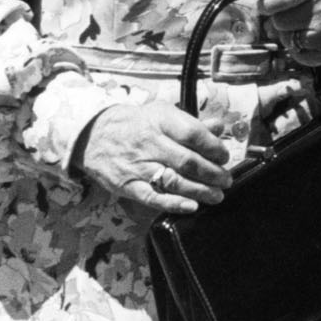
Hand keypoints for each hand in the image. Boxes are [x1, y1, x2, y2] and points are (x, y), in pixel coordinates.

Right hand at [77, 101, 232, 213]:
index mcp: (161, 121)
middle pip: (187, 161)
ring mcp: (137, 166)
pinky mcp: (127, 185)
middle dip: (212, 173)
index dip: (214, 147)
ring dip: (199, 191)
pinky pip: (152, 197)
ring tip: (217, 195)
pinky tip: (191, 206)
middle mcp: (150, 143)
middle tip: (226, 180)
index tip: (224, 156)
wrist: (94, 135)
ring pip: (173, 181)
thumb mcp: (163, 114)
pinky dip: (173, 204)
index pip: (193, 134)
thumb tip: (219, 127)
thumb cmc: (137, 124)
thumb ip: (192, 123)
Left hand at [253, 0, 320, 68]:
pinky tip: (313, 39)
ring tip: (307, 26)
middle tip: (297, 14)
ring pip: (286, 39)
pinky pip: (297, 55)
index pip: (275, 0)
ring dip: (290, 35)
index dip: (266, 4)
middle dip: (281, 19)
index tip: (270, 4)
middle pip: (278, 21)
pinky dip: (300, 49)